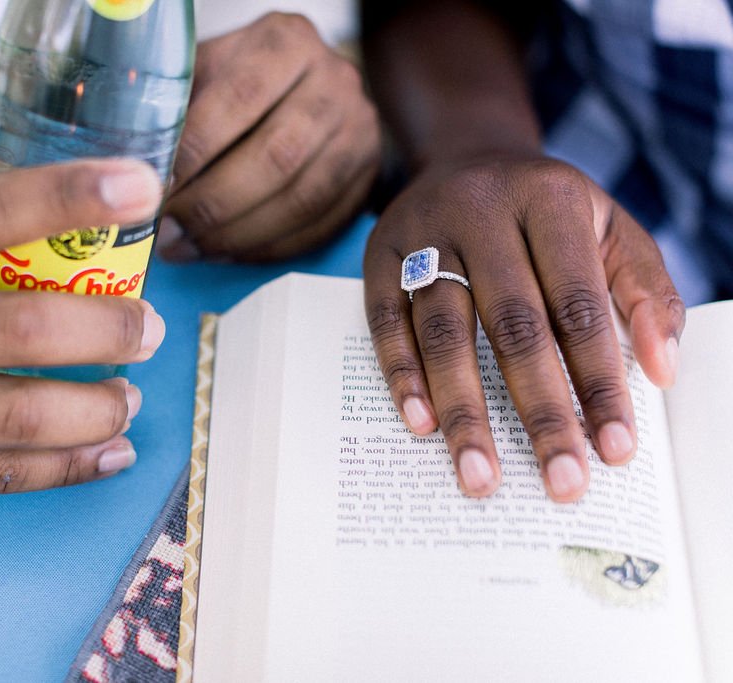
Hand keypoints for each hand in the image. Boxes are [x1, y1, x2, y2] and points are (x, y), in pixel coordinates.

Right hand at [0, 158, 164, 495]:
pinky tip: (111, 448)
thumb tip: (59, 171)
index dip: (66, 198)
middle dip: (106, 329)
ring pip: (14, 417)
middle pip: (17, 331)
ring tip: (128, 391)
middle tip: (146, 325)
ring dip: (97, 407)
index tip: (136, 189)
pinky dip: (70, 466)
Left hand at [157, 12, 380, 261]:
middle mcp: (335, 82)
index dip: (195, 150)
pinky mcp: (366, 179)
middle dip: (213, 205)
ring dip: (236, 235)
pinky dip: (265, 249)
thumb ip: (176, 105)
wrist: (308, 89)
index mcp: (286, 42)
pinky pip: (317, 228)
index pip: (240, 99)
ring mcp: (359, 133)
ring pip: (300, 200)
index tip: (153, 186)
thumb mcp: (207, 70)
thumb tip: (130, 166)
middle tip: (166, 232)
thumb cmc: (237, 83)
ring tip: (187, 248)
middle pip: (276, 158)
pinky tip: (224, 253)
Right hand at [364, 153, 684, 502]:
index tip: (613, 450)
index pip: (579, 304)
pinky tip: (420, 424)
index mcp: (552, 198)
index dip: (598, 380)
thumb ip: (645, 292)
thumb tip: (660, 371)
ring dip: (463, 409)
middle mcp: (482, 209)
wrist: (465, 154)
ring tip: (481, 475)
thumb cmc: (548, 212)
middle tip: (559, 482)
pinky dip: (403, 374)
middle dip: (540, 410)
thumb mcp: (611, 229)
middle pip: (513, 323)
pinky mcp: (380, 252)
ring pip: (444, 328)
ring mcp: (424, 230)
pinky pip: (386, 320)